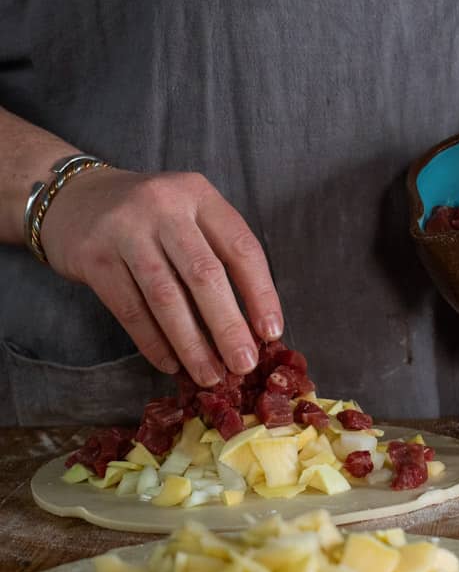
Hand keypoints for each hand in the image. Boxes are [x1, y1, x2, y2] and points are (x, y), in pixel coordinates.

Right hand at [41, 168, 282, 386]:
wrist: (74, 199)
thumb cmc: (150, 220)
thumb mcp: (189, 218)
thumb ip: (218, 257)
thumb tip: (251, 327)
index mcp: (199, 196)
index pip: (241, 248)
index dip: (261, 294)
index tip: (271, 333)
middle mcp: (164, 207)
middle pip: (204, 275)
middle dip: (228, 327)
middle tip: (244, 365)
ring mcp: (125, 230)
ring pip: (167, 297)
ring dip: (192, 344)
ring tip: (210, 375)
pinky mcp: (94, 257)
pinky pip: (131, 310)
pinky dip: (153, 342)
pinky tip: (171, 364)